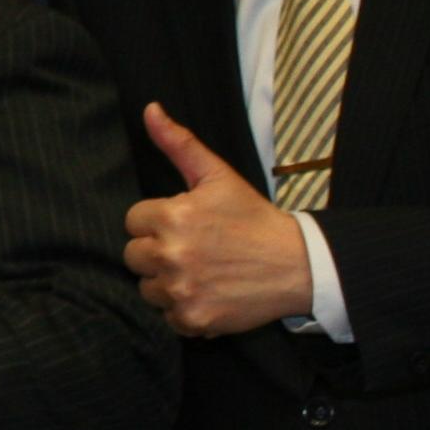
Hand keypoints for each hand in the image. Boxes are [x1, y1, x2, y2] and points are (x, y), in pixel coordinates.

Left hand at [122, 102, 312, 336]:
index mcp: (173, 216)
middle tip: (193, 248)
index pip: (133, 221)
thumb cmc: (253, 218)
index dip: (157, 222)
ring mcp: (182, 290)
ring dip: (167, 283)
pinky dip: (184, 309)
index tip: (185, 225)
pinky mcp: (192, 319)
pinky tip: (208, 293)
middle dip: (157, 252)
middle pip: (133, 256)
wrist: (296, 264)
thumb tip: (150, 109)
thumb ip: (179, 143)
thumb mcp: (217, 176)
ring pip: (147, 288)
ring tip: (201, 271)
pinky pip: (167, 316)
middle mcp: (172, 255)